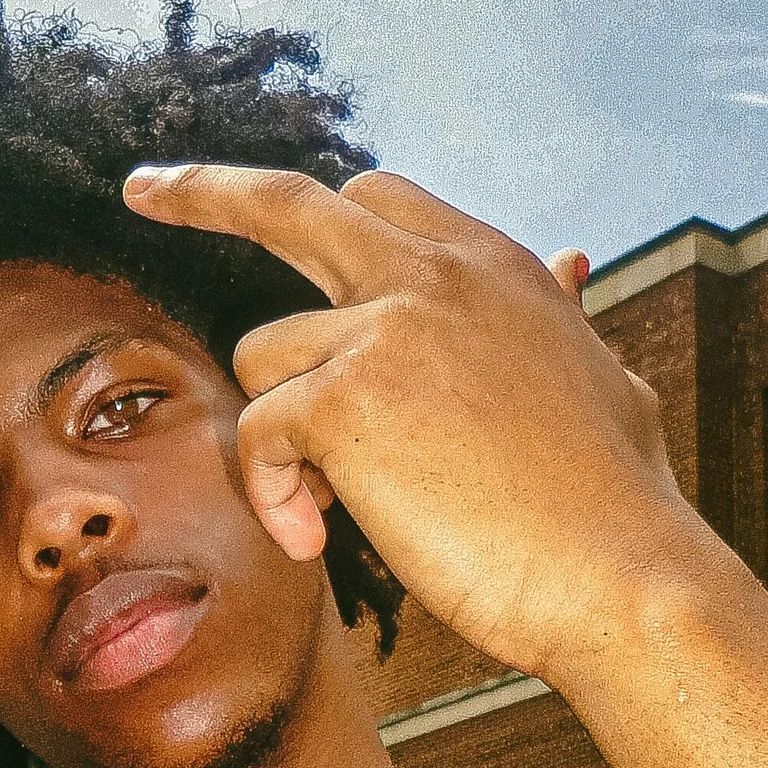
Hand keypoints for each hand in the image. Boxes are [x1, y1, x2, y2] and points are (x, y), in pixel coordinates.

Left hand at [118, 165, 706, 683]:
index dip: (316, 213)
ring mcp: (388, 327)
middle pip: (287, 202)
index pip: (378, 200)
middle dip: (202, 191)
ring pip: (264, 357)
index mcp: (492, 266)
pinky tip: (319, 542)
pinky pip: (261, 435)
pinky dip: (275, 496)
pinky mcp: (346, 397)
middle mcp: (436, 275)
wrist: (626, 576)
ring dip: (282, 440)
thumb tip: (572, 261)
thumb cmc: (615, 504)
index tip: (253, 205)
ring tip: (335, 510)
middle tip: (141, 190)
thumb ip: (561, 315)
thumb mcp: (602, 377)